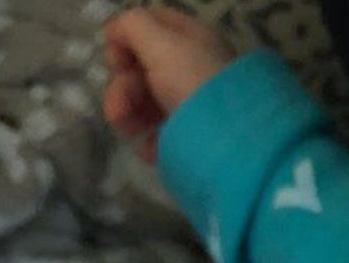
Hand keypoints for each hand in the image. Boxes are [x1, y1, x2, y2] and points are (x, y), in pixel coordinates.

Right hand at [102, 7, 234, 162]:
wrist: (233, 144)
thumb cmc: (195, 84)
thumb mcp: (163, 43)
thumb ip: (133, 27)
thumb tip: (115, 34)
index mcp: (192, 42)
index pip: (152, 28)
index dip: (126, 39)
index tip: (115, 60)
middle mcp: (194, 71)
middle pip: (145, 70)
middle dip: (123, 87)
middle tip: (117, 110)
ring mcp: (194, 108)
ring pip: (149, 104)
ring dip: (129, 115)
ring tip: (129, 132)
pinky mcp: (193, 141)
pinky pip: (161, 136)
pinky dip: (148, 141)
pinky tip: (148, 150)